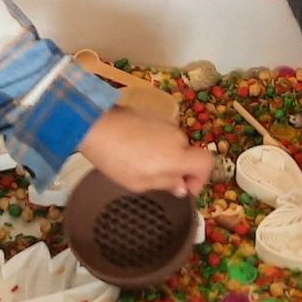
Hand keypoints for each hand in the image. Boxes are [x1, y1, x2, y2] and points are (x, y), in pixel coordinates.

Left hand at [78, 106, 212, 195]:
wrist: (94, 125)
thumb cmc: (116, 159)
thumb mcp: (140, 183)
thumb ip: (166, 184)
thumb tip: (181, 186)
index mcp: (178, 155)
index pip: (207, 163)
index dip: (201, 178)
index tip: (185, 188)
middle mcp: (177, 136)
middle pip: (188, 154)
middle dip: (178, 168)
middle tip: (156, 179)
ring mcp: (165, 122)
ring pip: (173, 143)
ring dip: (165, 155)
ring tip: (140, 163)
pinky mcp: (152, 114)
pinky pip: (161, 133)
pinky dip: (155, 143)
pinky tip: (134, 148)